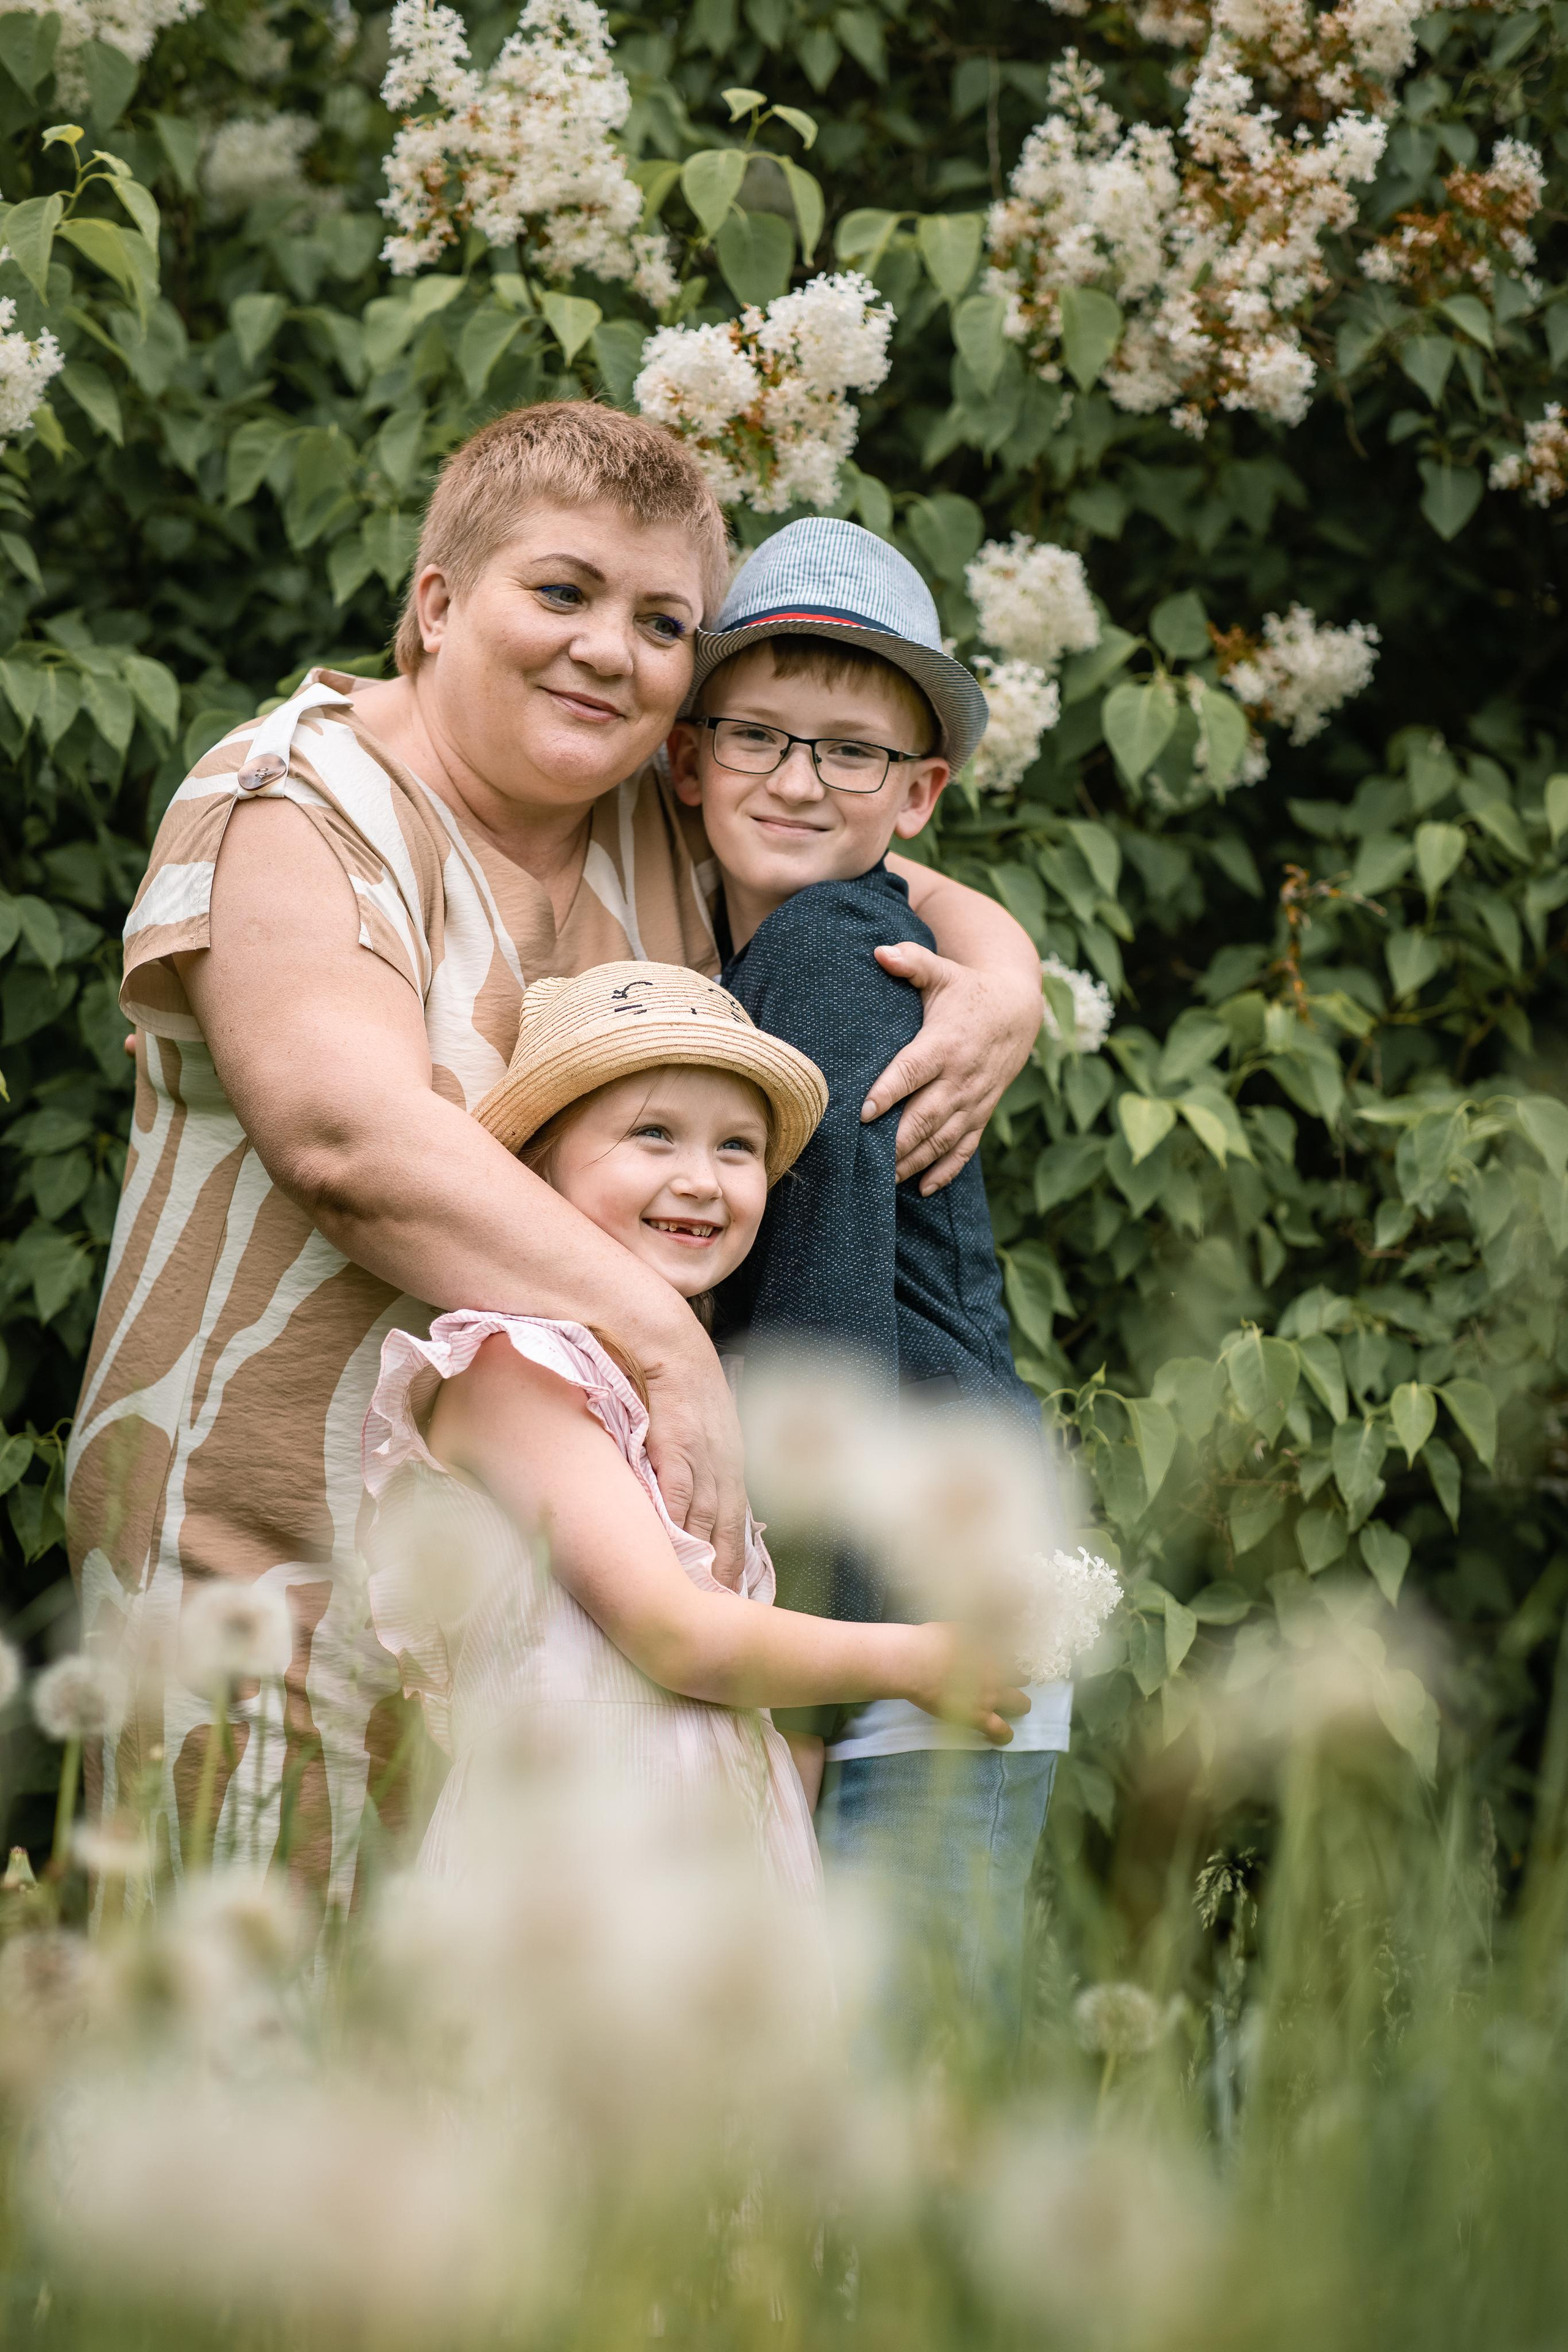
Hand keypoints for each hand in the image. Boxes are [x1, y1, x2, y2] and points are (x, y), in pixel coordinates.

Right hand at [640, 1320, 748, 1590]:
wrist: (667, 1339)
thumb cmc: (680, 1381)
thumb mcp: (699, 1427)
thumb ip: (696, 1465)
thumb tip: (685, 1504)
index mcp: (730, 1460)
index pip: (737, 1521)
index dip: (737, 1561)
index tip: (737, 1596)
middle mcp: (724, 1461)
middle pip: (728, 1529)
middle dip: (726, 1573)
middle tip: (722, 1614)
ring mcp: (703, 1453)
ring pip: (707, 1518)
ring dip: (704, 1560)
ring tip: (698, 1600)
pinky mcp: (678, 1441)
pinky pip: (680, 1492)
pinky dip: (680, 1525)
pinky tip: (675, 1554)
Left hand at [863, 944, 1040, 1195]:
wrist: (1018, 1010)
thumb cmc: (967, 990)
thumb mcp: (942, 972)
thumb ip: (912, 961)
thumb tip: (881, 951)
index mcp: (945, 1043)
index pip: (912, 1072)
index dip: (889, 1093)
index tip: (862, 1113)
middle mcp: (960, 1077)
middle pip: (925, 1116)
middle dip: (896, 1142)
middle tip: (865, 1163)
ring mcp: (973, 1100)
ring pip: (942, 1139)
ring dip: (913, 1162)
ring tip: (882, 1181)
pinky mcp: (982, 1113)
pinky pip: (965, 1149)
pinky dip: (946, 1171)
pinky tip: (922, 1189)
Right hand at [903, 1624, 1029, 1746]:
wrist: (915, 1663)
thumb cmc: (930, 1641)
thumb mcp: (958, 1627)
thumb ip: (975, 1632)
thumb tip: (981, 1632)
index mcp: (992, 1649)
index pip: (1015, 1654)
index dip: (1011, 1658)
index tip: (1006, 1661)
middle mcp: (997, 1672)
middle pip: (1023, 1678)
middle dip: (1019, 1679)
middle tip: (1009, 1682)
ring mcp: (990, 1695)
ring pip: (1020, 1704)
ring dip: (1019, 1705)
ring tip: (1015, 1708)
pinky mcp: (978, 1716)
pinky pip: (1000, 1730)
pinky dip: (1005, 1734)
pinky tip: (1005, 1736)